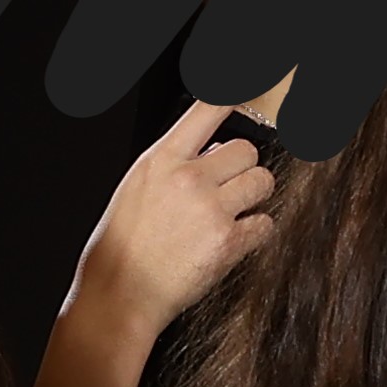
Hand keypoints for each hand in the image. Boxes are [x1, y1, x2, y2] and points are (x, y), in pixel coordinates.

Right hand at [74, 101, 281, 336]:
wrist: (120, 293)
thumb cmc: (123, 245)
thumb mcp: (138, 188)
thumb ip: (175, 165)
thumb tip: (215, 151)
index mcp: (162, 160)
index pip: (208, 110)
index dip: (233, 99)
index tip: (246, 93)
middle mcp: (189, 178)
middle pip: (248, 150)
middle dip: (242, 169)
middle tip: (228, 190)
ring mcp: (211, 210)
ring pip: (264, 182)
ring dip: (255, 197)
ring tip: (232, 214)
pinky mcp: (228, 243)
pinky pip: (265, 223)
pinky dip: (256, 233)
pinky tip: (233, 241)